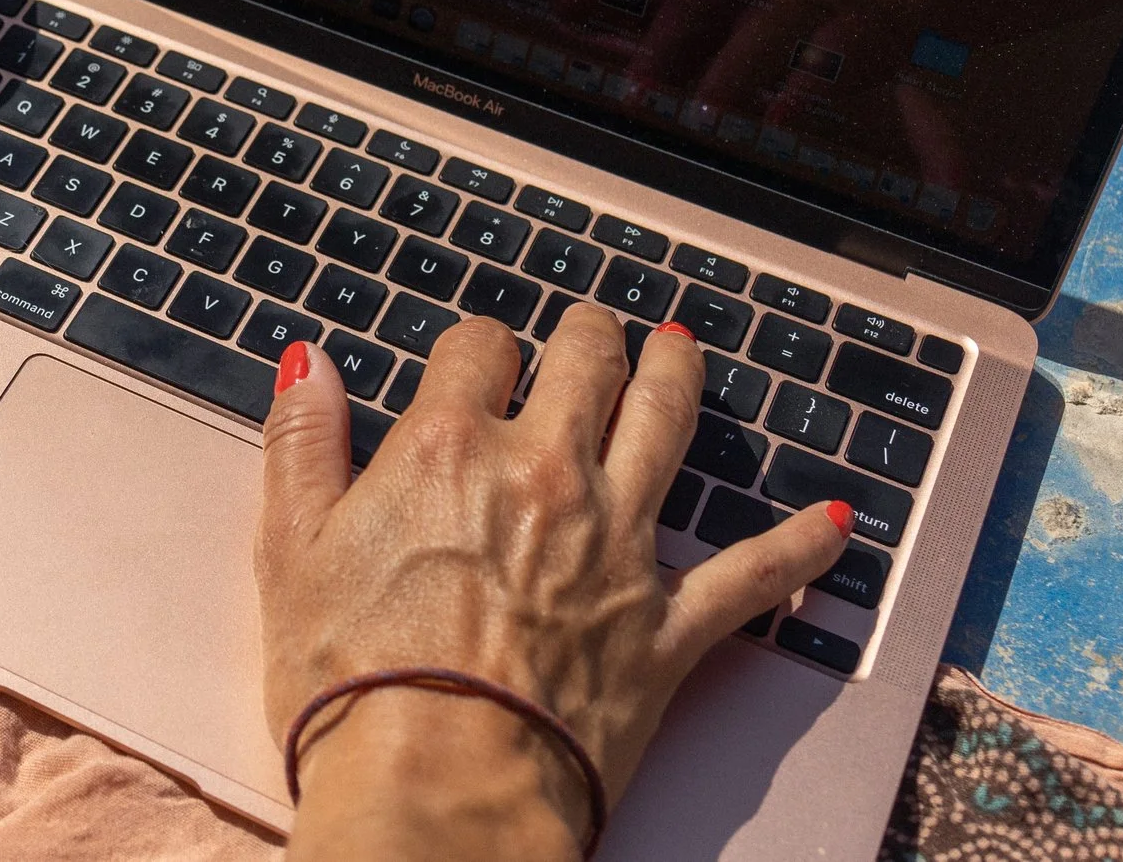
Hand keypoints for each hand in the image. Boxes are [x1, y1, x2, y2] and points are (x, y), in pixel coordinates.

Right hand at [257, 306, 849, 860]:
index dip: (477, 347)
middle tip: (591, 331)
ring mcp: (618, 545)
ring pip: (666, 427)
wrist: (439, 790)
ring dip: (677, 378)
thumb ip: (303, 443)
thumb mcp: (290, 549)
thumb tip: (308, 363)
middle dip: (586, 339)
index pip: (477, 351)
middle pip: (585, 366)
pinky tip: (832, 523)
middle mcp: (545, 475)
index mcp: (448, 448)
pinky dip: (797, 547)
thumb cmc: (353, 683)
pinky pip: (753, 574)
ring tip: (682, 351)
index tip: (476, 358)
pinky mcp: (668, 626)